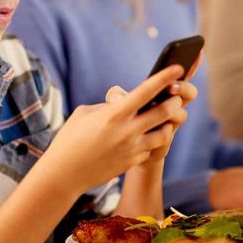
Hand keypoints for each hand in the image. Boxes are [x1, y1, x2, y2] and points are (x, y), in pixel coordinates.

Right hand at [42, 66, 185, 192]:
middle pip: (164, 113)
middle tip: (177, 96)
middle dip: (174, 102)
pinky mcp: (132, 162)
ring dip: (168, 123)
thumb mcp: (85, 113)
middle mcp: (127, 131)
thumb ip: (108, 106)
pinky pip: (150, 148)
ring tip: (165, 119)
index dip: (164, 77)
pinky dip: (151, 140)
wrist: (64, 174)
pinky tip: (146, 136)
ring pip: (164, 134)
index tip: (178, 68)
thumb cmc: (70, 139)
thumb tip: (123, 105)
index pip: (146, 91)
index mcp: (114, 114)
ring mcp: (132, 149)